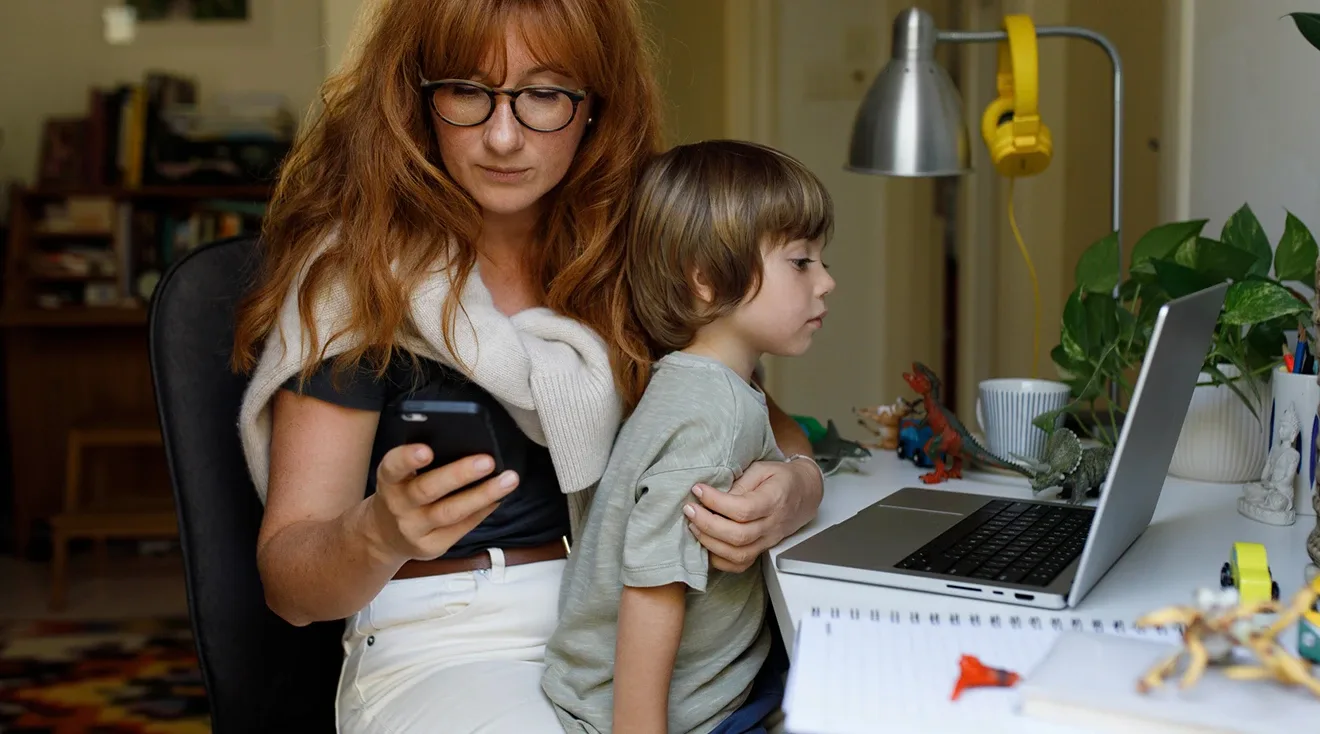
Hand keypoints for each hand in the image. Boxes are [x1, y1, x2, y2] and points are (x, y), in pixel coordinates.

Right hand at [365, 444, 518, 564]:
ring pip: (450, 512)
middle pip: (428, 489)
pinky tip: (499, 498)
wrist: (385, 535)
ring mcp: (413, 529)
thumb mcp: (401, 475)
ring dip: (482, 495)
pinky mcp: (430, 546)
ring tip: (508, 480)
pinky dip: (483, 511)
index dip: (408, 458)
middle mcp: (398, 505)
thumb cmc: (403, 491)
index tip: (427, 450)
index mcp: (389, 480)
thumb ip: (421, 462)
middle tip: (488, 461)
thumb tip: (467, 441)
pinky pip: (461, 528)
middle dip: (459, 474)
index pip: (393, 467)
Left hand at [685, 458, 822, 571]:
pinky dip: (719, 559)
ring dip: (710, 543)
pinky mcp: (762, 550)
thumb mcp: (761, 469)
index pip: (743, 509)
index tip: (698, 490)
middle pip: (738, 536)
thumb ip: (740, 482)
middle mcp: (772, 525)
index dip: (716, 502)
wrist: (804, 493)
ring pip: (738, 555)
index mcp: (774, 500)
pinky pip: (740, 565)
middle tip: (690, 509)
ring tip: (693, 525)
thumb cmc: (781, 478)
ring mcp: (768, 541)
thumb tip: (714, 495)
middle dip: (707, 524)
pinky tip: (706, 543)